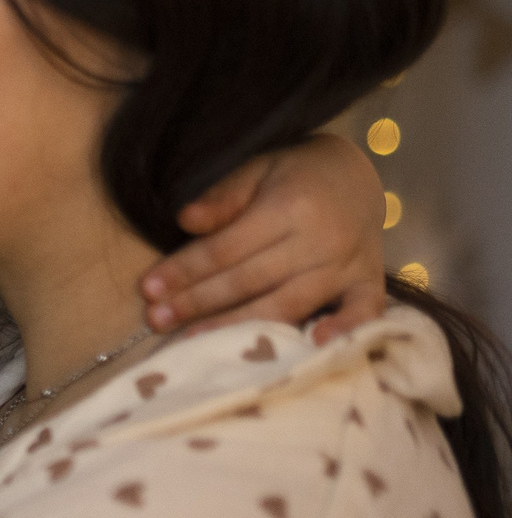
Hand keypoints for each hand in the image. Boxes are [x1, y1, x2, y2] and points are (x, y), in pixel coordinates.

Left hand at [141, 135, 387, 342]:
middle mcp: (320, 240)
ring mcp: (347, 265)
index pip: (227, 248)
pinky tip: (315, 346)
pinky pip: (362, 312)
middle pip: (250, 280)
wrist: (357, 174)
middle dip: (199, 302)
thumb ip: (224, 197)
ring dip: (239, 326)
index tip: (148, 289)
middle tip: (156, 320)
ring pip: (288, 305)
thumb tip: (186, 221)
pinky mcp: (369, 281)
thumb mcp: (257, 170)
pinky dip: (344, 331)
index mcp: (289, 207)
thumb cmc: (295, 175)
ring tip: (194, 342)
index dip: (185, 270)